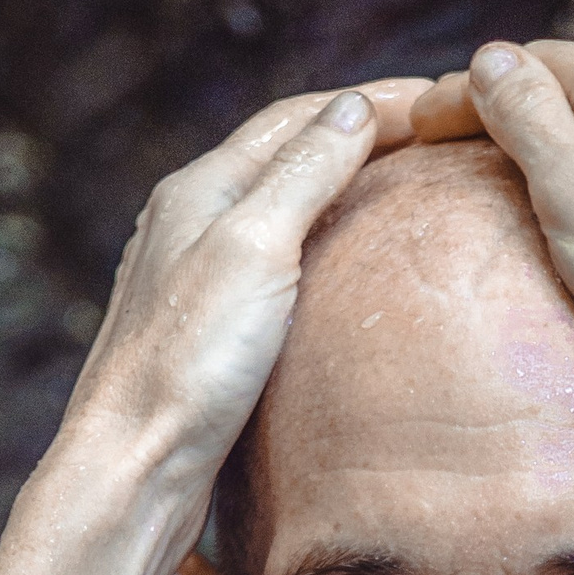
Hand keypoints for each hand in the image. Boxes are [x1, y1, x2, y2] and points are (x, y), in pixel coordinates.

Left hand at [53, 76, 430, 515]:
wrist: (132, 472)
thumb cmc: (187, 365)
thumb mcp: (255, 248)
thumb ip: (304, 173)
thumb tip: (355, 108)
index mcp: (199, 189)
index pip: (298, 118)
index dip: (372, 103)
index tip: (441, 103)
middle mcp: (187, 223)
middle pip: (283, 154)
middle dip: (355, 134)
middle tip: (430, 136)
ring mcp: (191, 279)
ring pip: (274, 208)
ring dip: (334, 187)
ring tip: (395, 191)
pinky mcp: (201, 335)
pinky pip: (269, 264)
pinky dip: (316, 246)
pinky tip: (339, 275)